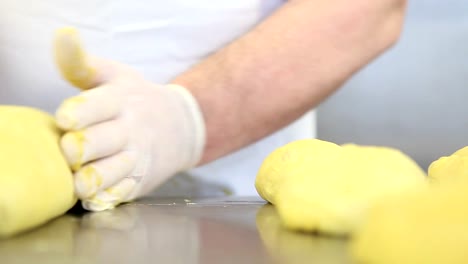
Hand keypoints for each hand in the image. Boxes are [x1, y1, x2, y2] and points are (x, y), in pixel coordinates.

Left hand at [53, 27, 205, 210]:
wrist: (183, 125)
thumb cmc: (139, 98)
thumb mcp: (117, 75)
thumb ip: (83, 63)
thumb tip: (61, 39)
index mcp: (121, 100)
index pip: (94, 106)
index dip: (74, 114)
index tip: (65, 119)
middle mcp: (131, 129)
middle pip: (96, 143)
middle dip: (76, 149)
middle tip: (70, 150)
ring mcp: (138, 158)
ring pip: (109, 174)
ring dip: (88, 179)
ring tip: (79, 179)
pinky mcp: (142, 181)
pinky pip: (121, 194)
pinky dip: (107, 197)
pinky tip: (97, 193)